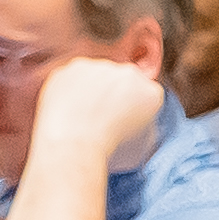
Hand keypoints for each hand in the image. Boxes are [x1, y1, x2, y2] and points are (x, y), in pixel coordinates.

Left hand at [22, 55, 167, 179]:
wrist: (73, 144)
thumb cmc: (109, 152)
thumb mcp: (142, 148)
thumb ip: (145, 128)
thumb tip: (138, 125)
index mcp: (152, 93)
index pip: (146, 97)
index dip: (134, 112)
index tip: (123, 125)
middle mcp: (129, 73)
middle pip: (123, 81)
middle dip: (115, 96)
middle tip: (101, 120)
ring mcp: (99, 67)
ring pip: (96, 76)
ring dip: (91, 91)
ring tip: (81, 118)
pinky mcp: (72, 68)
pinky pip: (72, 78)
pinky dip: (69, 91)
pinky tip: (66, 111)